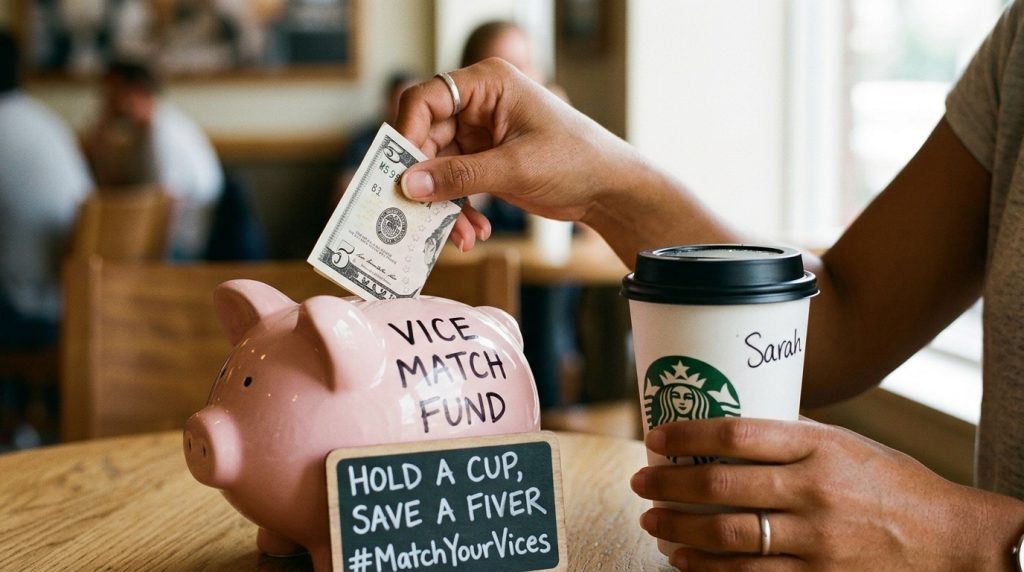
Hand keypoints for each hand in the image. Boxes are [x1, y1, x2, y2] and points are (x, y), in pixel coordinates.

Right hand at [395, 58, 638, 249]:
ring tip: (461, 235)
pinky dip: (458, 210)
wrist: (607, 188)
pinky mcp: (482, 162)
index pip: (426, 99)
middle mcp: (477, 104)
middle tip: (421, 216)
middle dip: (426, 181)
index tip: (400, 172)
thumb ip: (460, 175)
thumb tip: (409, 184)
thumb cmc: (575, 160)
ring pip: (436, 168)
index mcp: (487, 85)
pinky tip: (474, 232)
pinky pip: (453, 185)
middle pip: (426, 138)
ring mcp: (478, 134)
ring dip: (443, 204)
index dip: (406, 133)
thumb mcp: (516, 167)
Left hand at [629, 417, 1011, 570]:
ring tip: (653, 521)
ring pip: (725, 538)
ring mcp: (815, 542)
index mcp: (820, 448)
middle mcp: (815, 493)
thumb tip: (727, 428)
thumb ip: (791, 438)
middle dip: (668, 485)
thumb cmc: (890, 484)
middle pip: (720, 487)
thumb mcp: (845, 445)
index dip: (687, 434)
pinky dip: (707, 570)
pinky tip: (684, 560)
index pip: (736, 434)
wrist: (948, 540)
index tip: (655, 436)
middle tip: (641, 482)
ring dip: (677, 530)